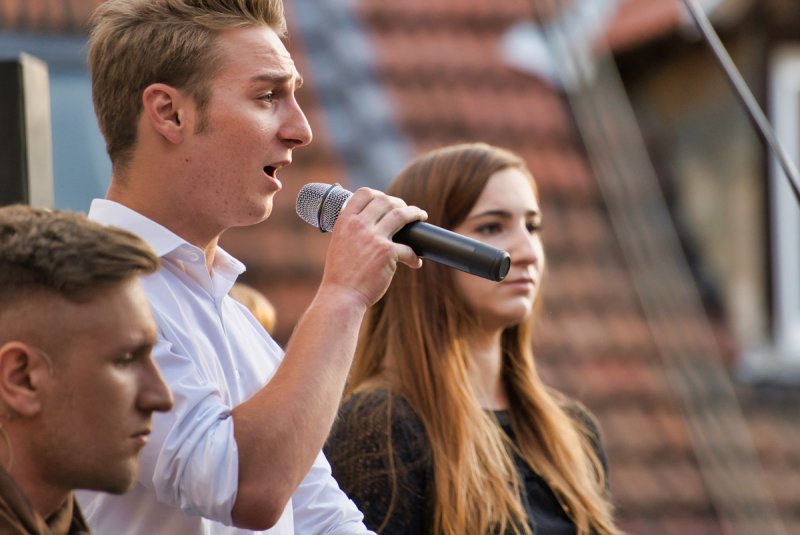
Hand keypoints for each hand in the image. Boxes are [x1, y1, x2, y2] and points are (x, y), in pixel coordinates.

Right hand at [319, 187, 425, 308]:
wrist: (341, 296)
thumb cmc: (340, 275)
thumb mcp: (339, 244)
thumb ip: (352, 231)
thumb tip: (370, 225)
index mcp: (345, 221)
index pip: (364, 193)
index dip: (379, 194)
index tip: (387, 200)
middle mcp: (358, 225)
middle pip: (385, 201)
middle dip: (400, 202)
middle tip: (407, 210)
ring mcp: (373, 238)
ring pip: (401, 215)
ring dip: (415, 214)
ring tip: (421, 216)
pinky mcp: (387, 253)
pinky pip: (409, 248)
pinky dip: (415, 256)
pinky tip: (416, 262)